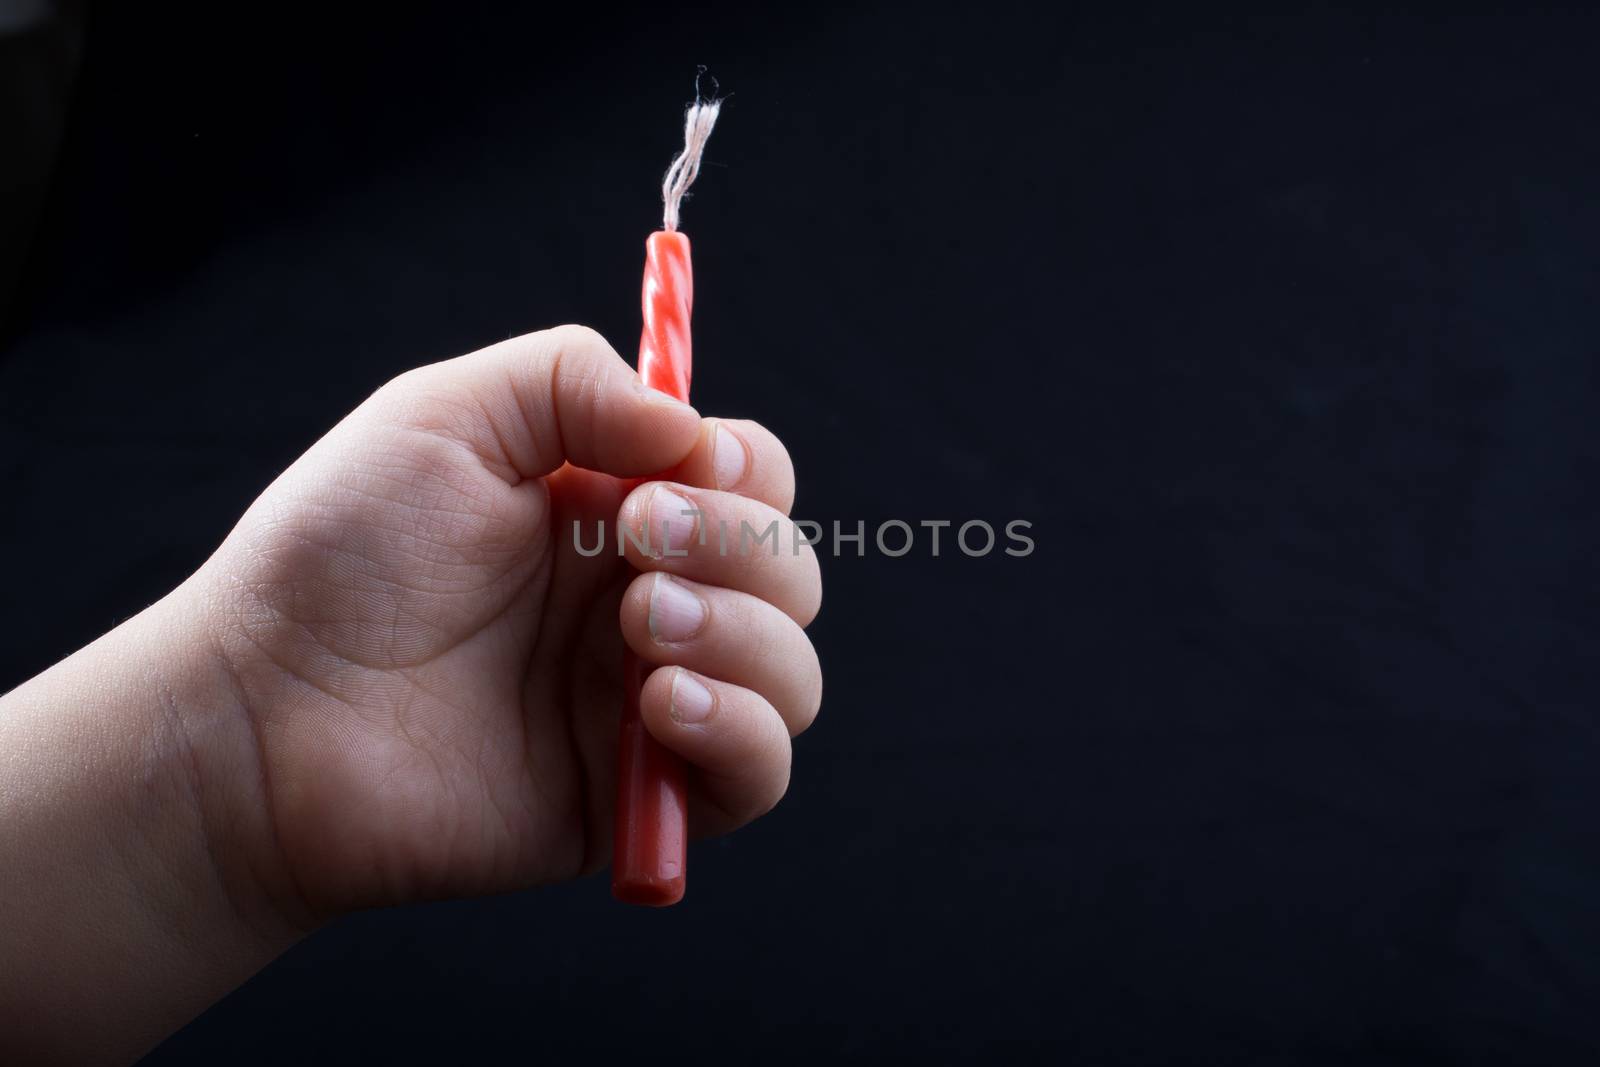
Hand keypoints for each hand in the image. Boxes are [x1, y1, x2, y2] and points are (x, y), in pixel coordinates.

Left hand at [199, 325, 823, 916]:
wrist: (264, 715)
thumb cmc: (337, 556)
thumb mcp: (444, 415)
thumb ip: (573, 379)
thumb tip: (691, 430)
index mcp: (613, 513)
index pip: (750, 483)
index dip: (748, 472)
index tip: (689, 469)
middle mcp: (643, 604)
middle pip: (788, 572)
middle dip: (740, 548)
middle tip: (638, 546)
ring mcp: (644, 704)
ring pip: (793, 674)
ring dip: (745, 635)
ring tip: (642, 629)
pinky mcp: (635, 797)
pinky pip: (759, 773)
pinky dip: (742, 730)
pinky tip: (659, 705)